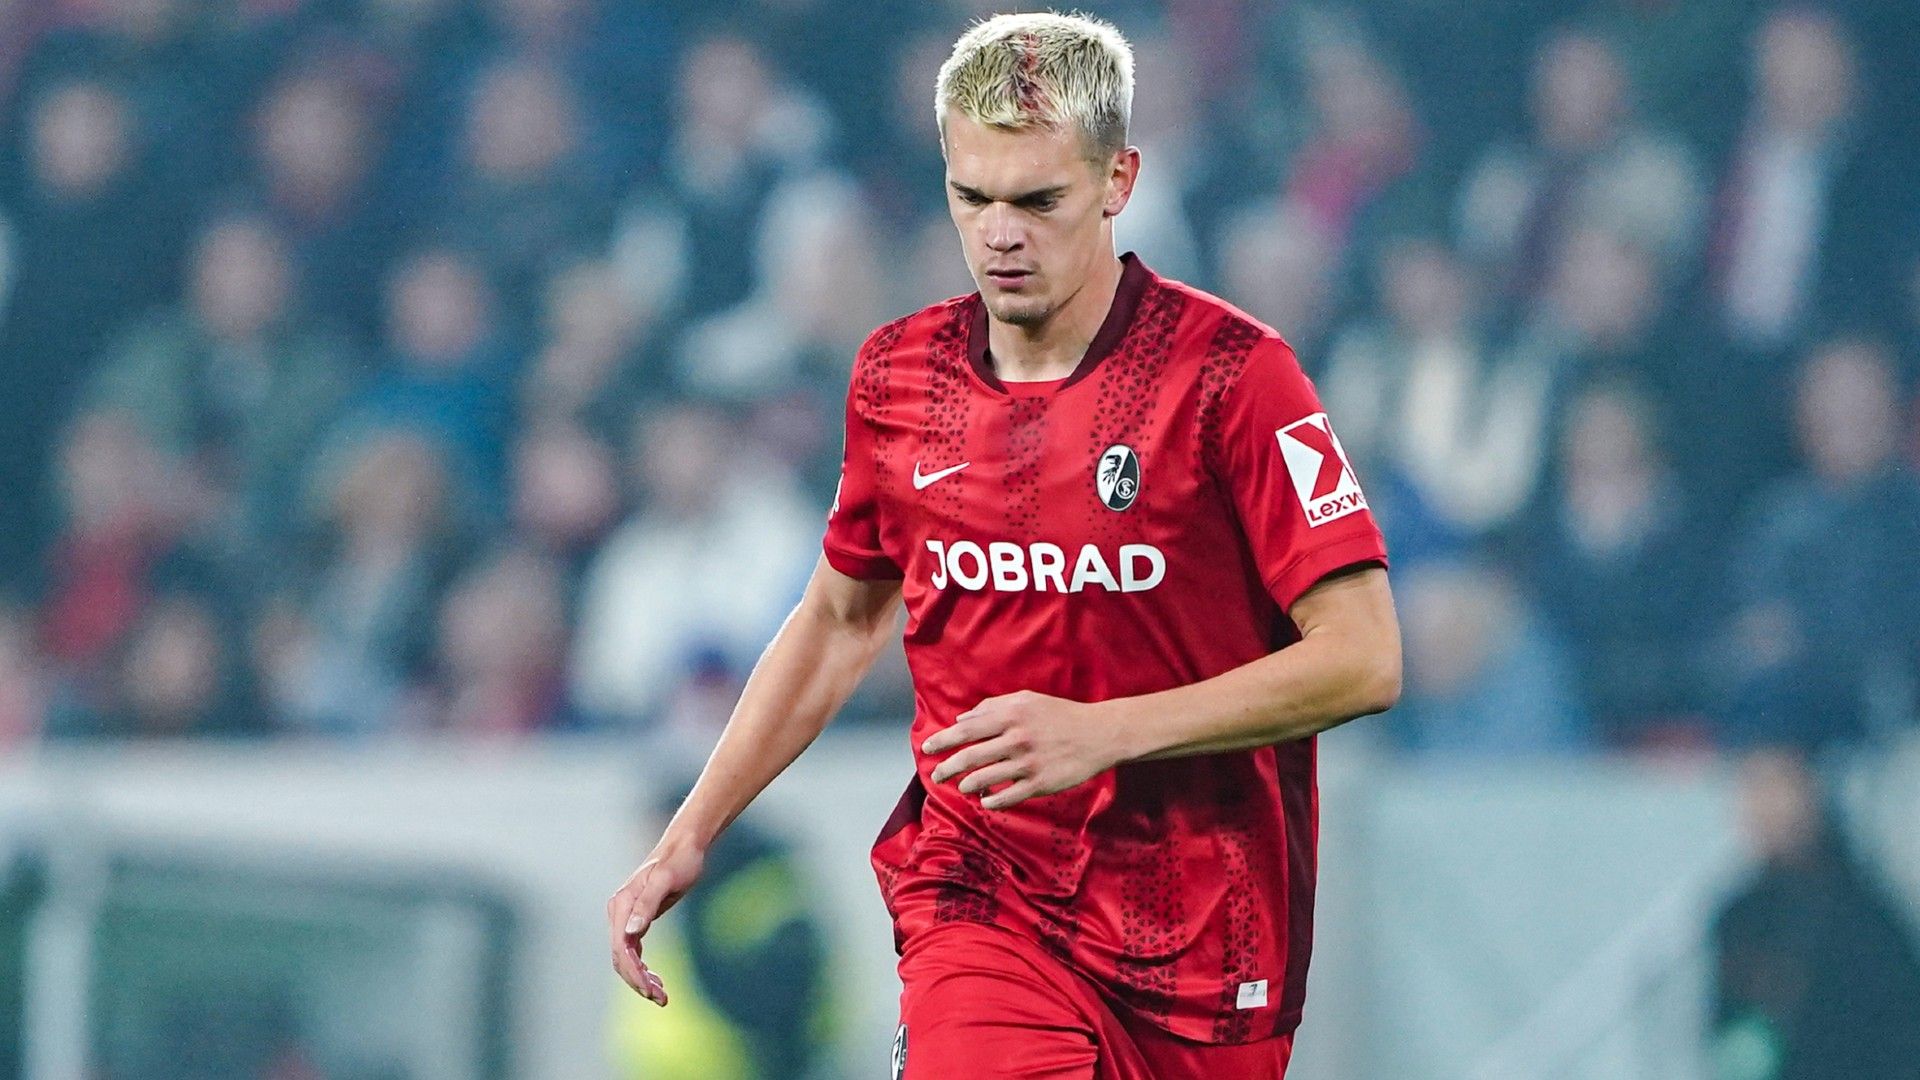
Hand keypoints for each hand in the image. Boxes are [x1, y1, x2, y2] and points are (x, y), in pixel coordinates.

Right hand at [607, 842, 705, 1004]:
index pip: (621, 948)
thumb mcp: (665, 881)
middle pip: (620, 958)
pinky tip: (656, 980)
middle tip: (662, 999)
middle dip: (638, 981)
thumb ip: (647, 905)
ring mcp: (626, 917)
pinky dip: (643, 968)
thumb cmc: (678, 862)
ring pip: (626, 958)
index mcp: (622, 905)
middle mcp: (619, 912)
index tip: (652, 990)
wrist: (685, 847)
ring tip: (662, 996)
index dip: (634, 973)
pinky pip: (633, 952)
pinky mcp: (637, 920)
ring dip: (640, 979)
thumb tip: (631, 932)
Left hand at [924, 691, 1120, 808]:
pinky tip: (985, 801)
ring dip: (967, 785)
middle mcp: (1017, 739)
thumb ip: (994, 706)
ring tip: (961, 787)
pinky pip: (1008, 797)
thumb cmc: (1060, 715)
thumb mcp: (1028, 700)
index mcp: (1011, 715)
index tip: (926, 748)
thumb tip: (963, 718)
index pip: (966, 730)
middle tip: (936, 775)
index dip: (943, 740)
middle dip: (947, 768)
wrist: (1100, 734)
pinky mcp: (1041, 784)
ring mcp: (1028, 763)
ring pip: (985, 779)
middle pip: (970, 757)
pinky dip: (992, 802)